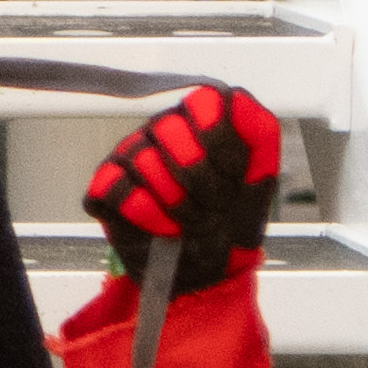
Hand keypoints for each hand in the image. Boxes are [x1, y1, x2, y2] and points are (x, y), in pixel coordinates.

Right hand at [82, 83, 286, 298]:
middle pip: (170, 129)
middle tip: (214, 204)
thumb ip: (260, 132)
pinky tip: (163, 227)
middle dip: (202, 180)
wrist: (211, 271)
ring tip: (191, 220)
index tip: (235, 174)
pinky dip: (148, 216)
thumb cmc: (233, 221)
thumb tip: (236, 97)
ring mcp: (130, 155)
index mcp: (200, 121)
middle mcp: (163, 129)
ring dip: (178, 205)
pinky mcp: (105, 186)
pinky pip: (117, 189)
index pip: (204, 100)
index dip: (221, 142)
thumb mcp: (262, 177)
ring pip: (144, 161)